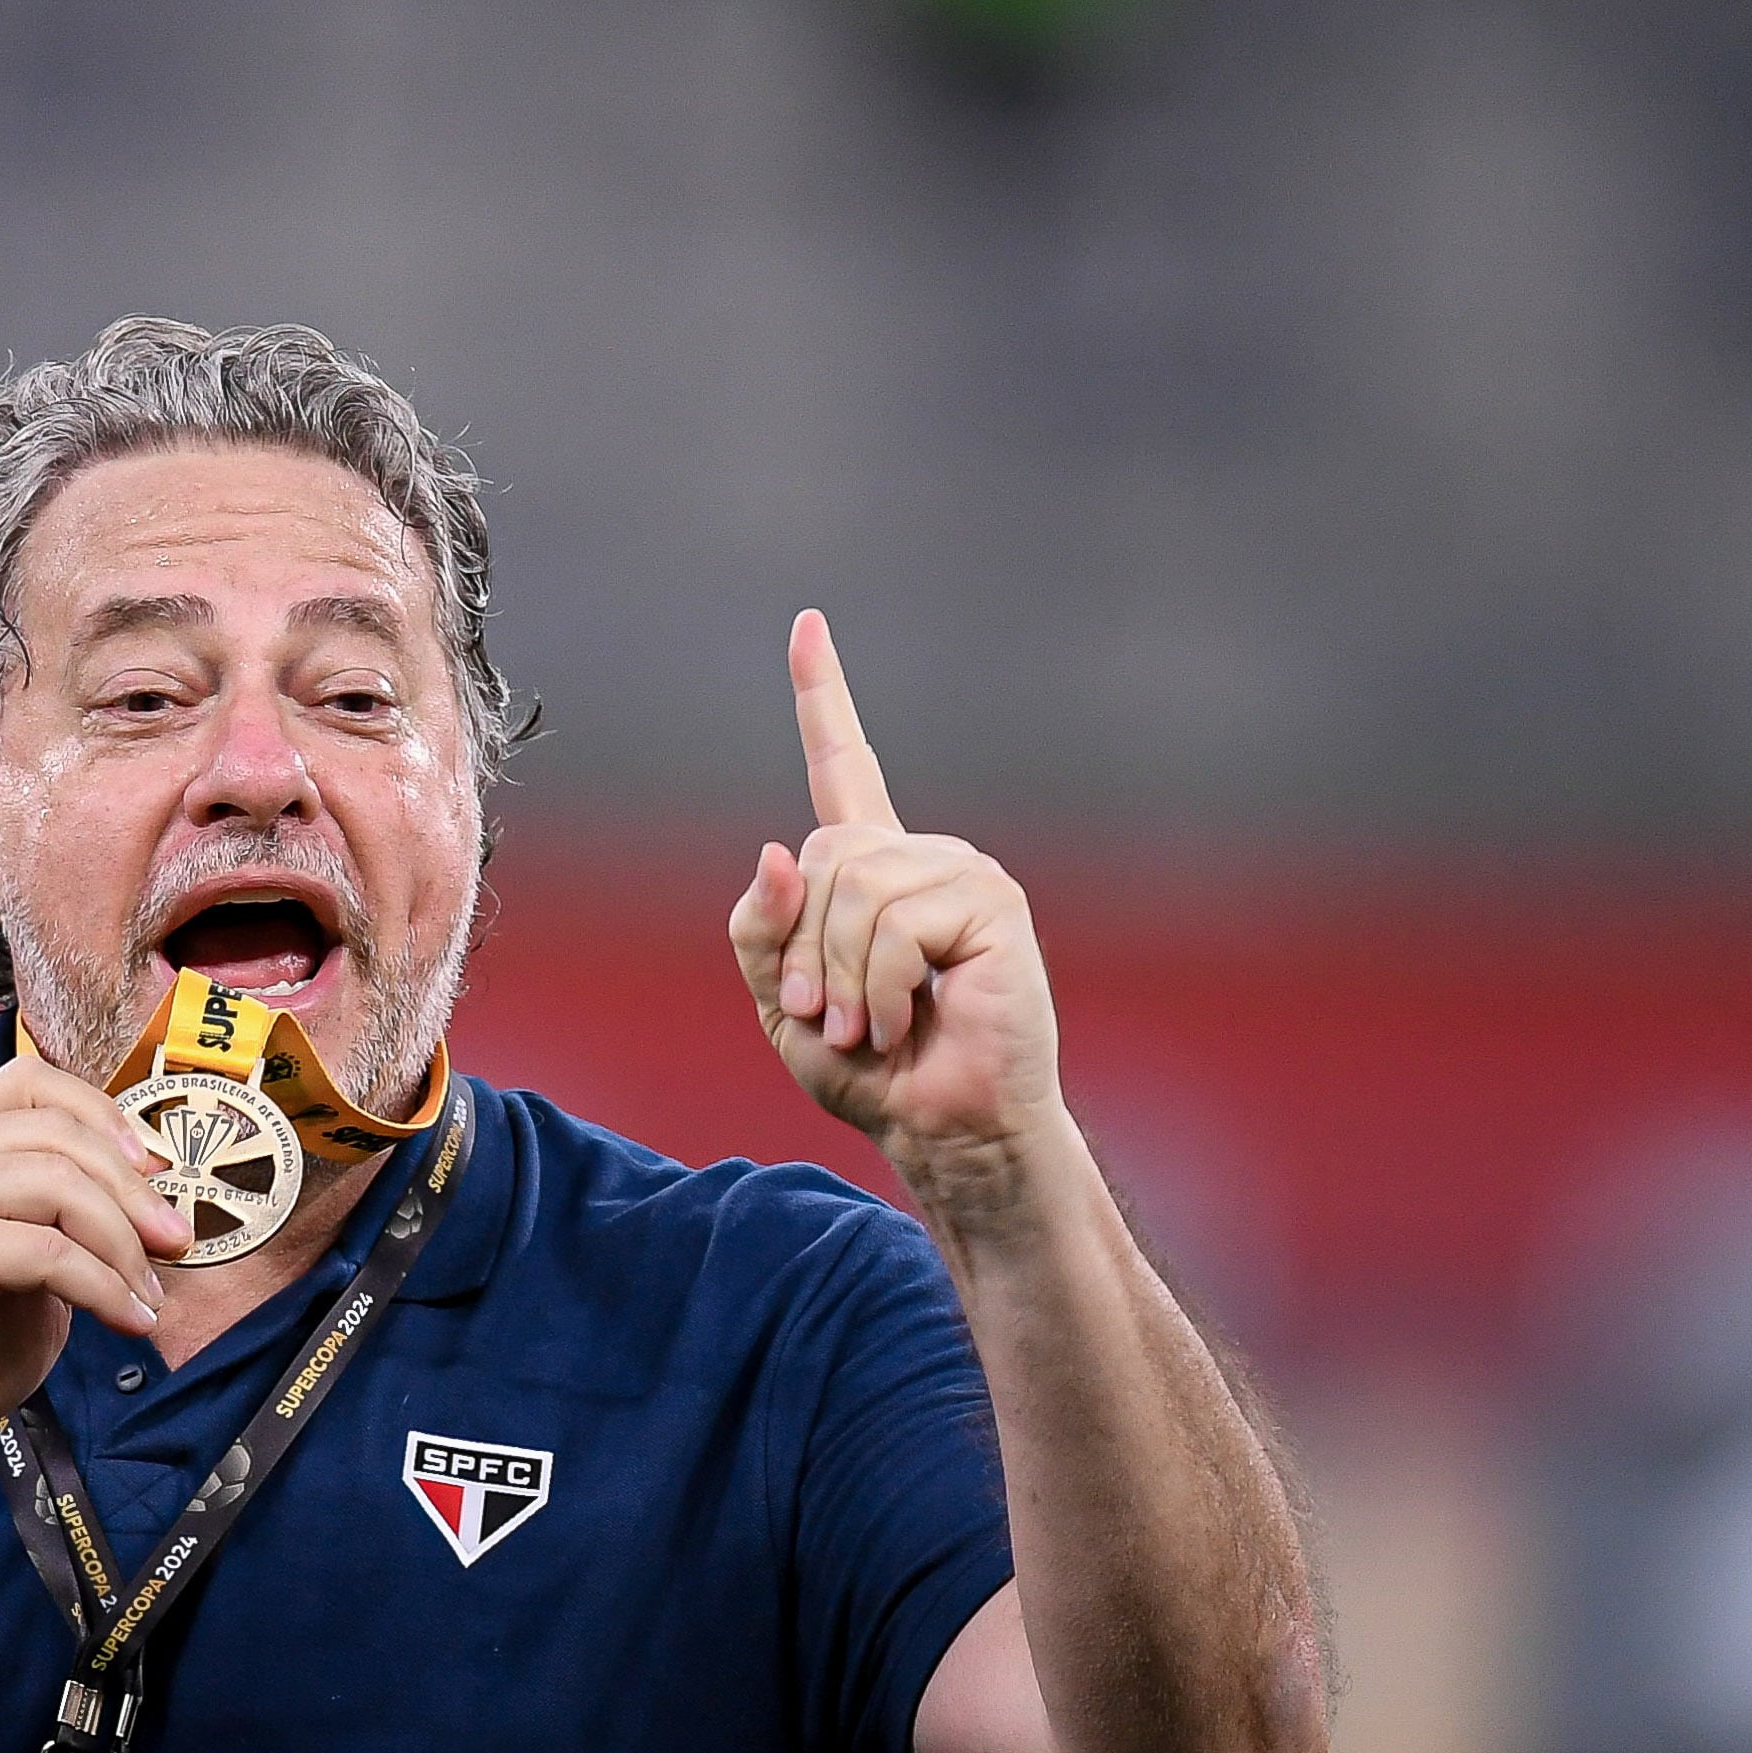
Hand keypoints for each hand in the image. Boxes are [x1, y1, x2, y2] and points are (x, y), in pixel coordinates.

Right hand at [0, 1058, 190, 1506]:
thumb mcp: (23, 1269)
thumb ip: (62, 1221)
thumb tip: (149, 1197)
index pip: (26, 1086)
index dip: (99, 1115)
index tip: (149, 1171)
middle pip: (54, 1133)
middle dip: (132, 1190)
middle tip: (176, 1242)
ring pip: (59, 1186)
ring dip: (123, 1244)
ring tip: (149, 1293)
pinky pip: (50, 1253)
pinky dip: (104, 1287)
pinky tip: (128, 1319)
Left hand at [727, 611, 1061, 1185]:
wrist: (943, 1128)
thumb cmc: (868, 1072)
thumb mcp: (782, 1003)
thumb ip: (760, 929)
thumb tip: (775, 850)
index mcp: (868, 871)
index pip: (841, 767)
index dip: (823, 697)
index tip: (808, 624)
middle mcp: (918, 857)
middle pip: (816, 858)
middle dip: (801, 950)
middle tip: (827, 1017)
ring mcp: (961, 873)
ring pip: (851, 891)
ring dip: (840, 978)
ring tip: (868, 1026)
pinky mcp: (992, 904)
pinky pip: (895, 924)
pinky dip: (880, 986)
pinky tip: (907, 1021)